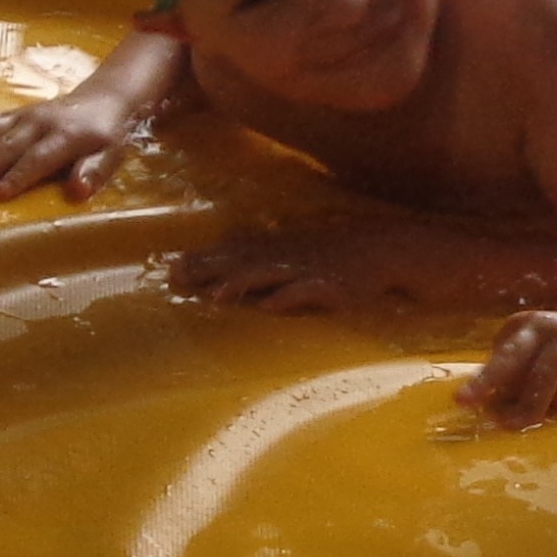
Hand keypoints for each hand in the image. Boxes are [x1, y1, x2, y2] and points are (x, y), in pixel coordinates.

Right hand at [0, 91, 135, 201]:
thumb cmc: (107, 135)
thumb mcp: (111, 155)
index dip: (18, 176)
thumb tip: (78, 190)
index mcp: (64, 137)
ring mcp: (21, 117)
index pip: (38, 159)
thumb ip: (94, 171)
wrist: (103, 98)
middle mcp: (38, 124)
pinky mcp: (10, 114)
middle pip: (7, 146)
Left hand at [165, 231, 350, 313]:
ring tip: (216, 297)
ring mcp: (306, 269)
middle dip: (209, 271)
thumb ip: (268, 263)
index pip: (232, 253)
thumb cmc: (340, 254)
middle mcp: (286, 256)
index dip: (202, 261)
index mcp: (277, 249)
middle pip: (240, 263)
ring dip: (241, 284)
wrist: (386, 248)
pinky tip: (268, 307)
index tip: (171, 271)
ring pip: (268, 275)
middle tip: (177, 279)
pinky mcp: (329, 285)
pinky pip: (304, 292)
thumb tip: (231, 279)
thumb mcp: (300, 252)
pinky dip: (286, 298)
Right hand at [470, 298, 556, 424]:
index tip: (513, 425)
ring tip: (500, 404)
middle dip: (486, 381)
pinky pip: (499, 361)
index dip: (531, 401)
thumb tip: (522, 408)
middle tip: (460, 401)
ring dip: (499, 389)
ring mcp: (521, 323)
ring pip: (501, 363)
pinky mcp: (508, 329)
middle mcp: (541, 324)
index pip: (546, 372)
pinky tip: (518, 385)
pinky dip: (504, 379)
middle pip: (510, 356)